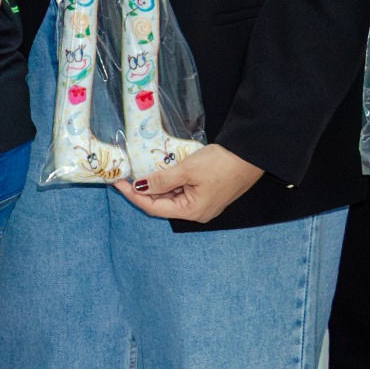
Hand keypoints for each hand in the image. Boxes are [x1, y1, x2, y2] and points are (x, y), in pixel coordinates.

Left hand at [116, 143, 262, 223]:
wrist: (250, 155)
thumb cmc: (220, 163)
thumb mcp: (186, 170)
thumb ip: (161, 180)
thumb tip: (139, 187)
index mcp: (192, 211)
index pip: (154, 208)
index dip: (134, 196)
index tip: (118, 183)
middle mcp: (197, 213)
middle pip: (162, 205)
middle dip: (142, 192)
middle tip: (125, 178)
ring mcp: (203, 205)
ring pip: (171, 199)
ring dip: (155, 188)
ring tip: (138, 174)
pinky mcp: (207, 194)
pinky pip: (182, 192)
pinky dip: (168, 184)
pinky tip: (158, 173)